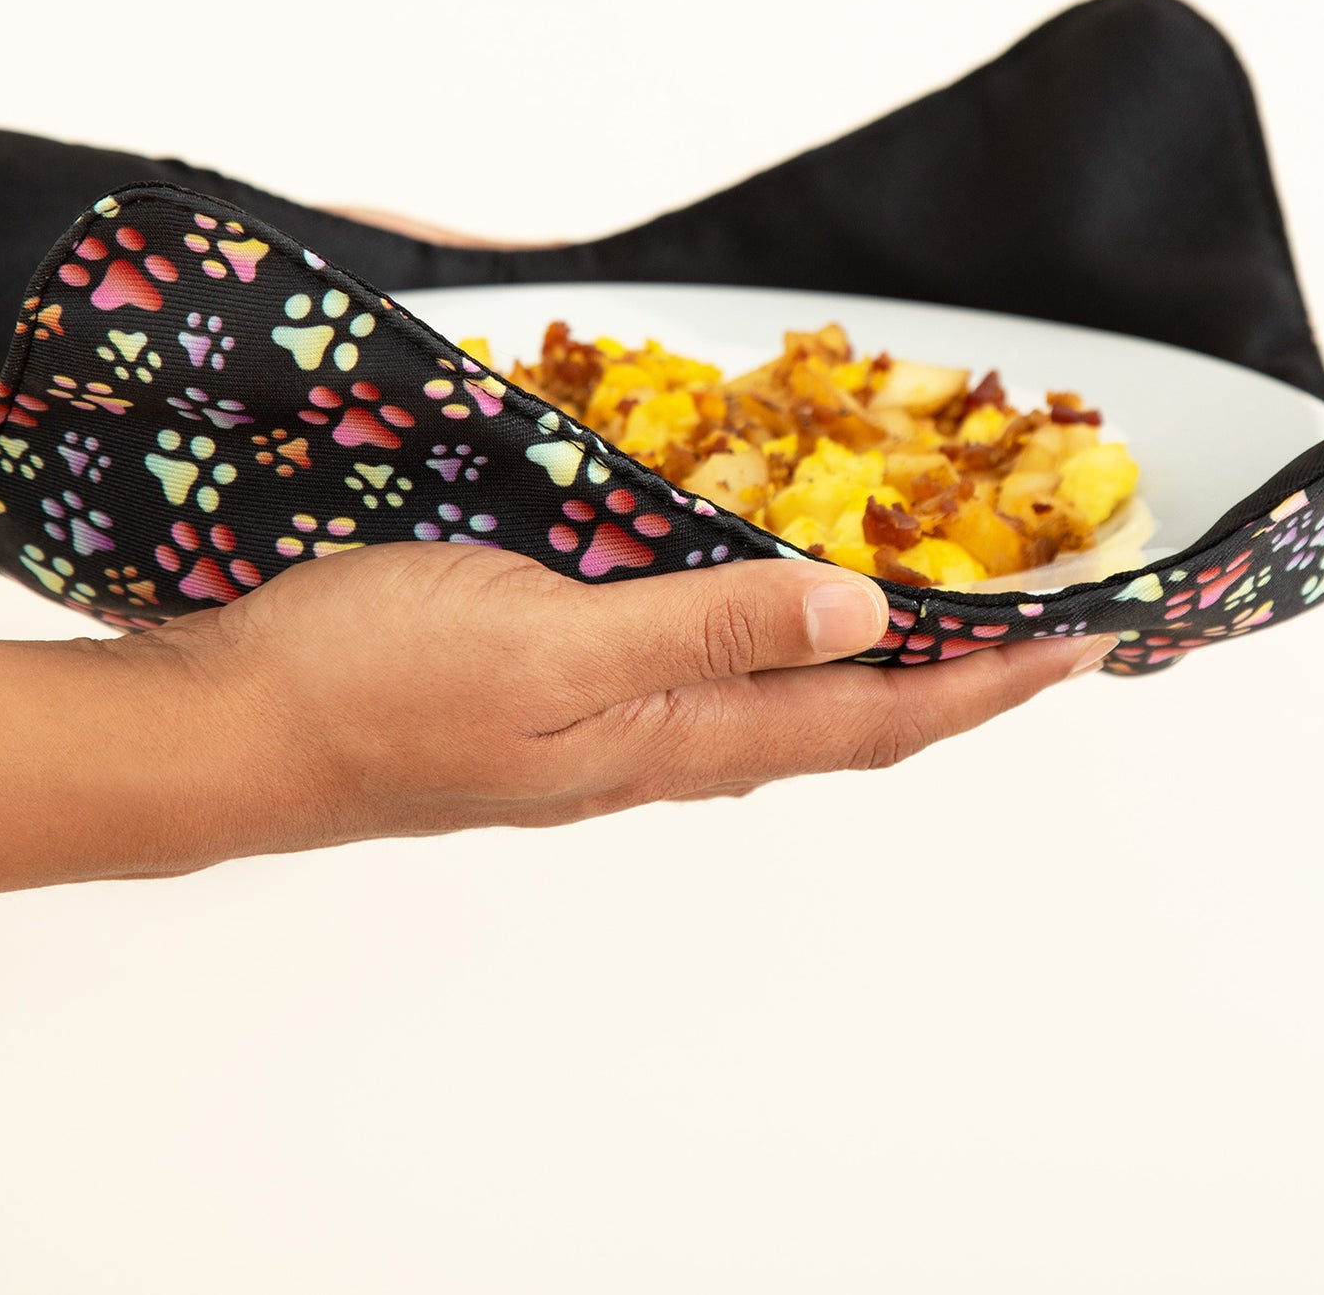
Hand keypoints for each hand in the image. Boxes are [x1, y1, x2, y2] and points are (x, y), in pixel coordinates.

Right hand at [163, 544, 1116, 852]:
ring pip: (776, 690)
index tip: (1091, 642)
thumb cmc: (376, 685)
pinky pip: (700, 658)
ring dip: (870, 652)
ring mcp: (605, 717)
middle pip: (846, 717)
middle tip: (1036, 617)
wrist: (232, 728)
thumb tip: (867, 621)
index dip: (990, 684)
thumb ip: (708, 629)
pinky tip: (757, 583)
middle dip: (954, 672)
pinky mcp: (554, 682)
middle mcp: (659, 740)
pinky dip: (768, 624)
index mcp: (674, 739)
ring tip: (933, 599)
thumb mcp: (554, 645)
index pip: (875, 720)